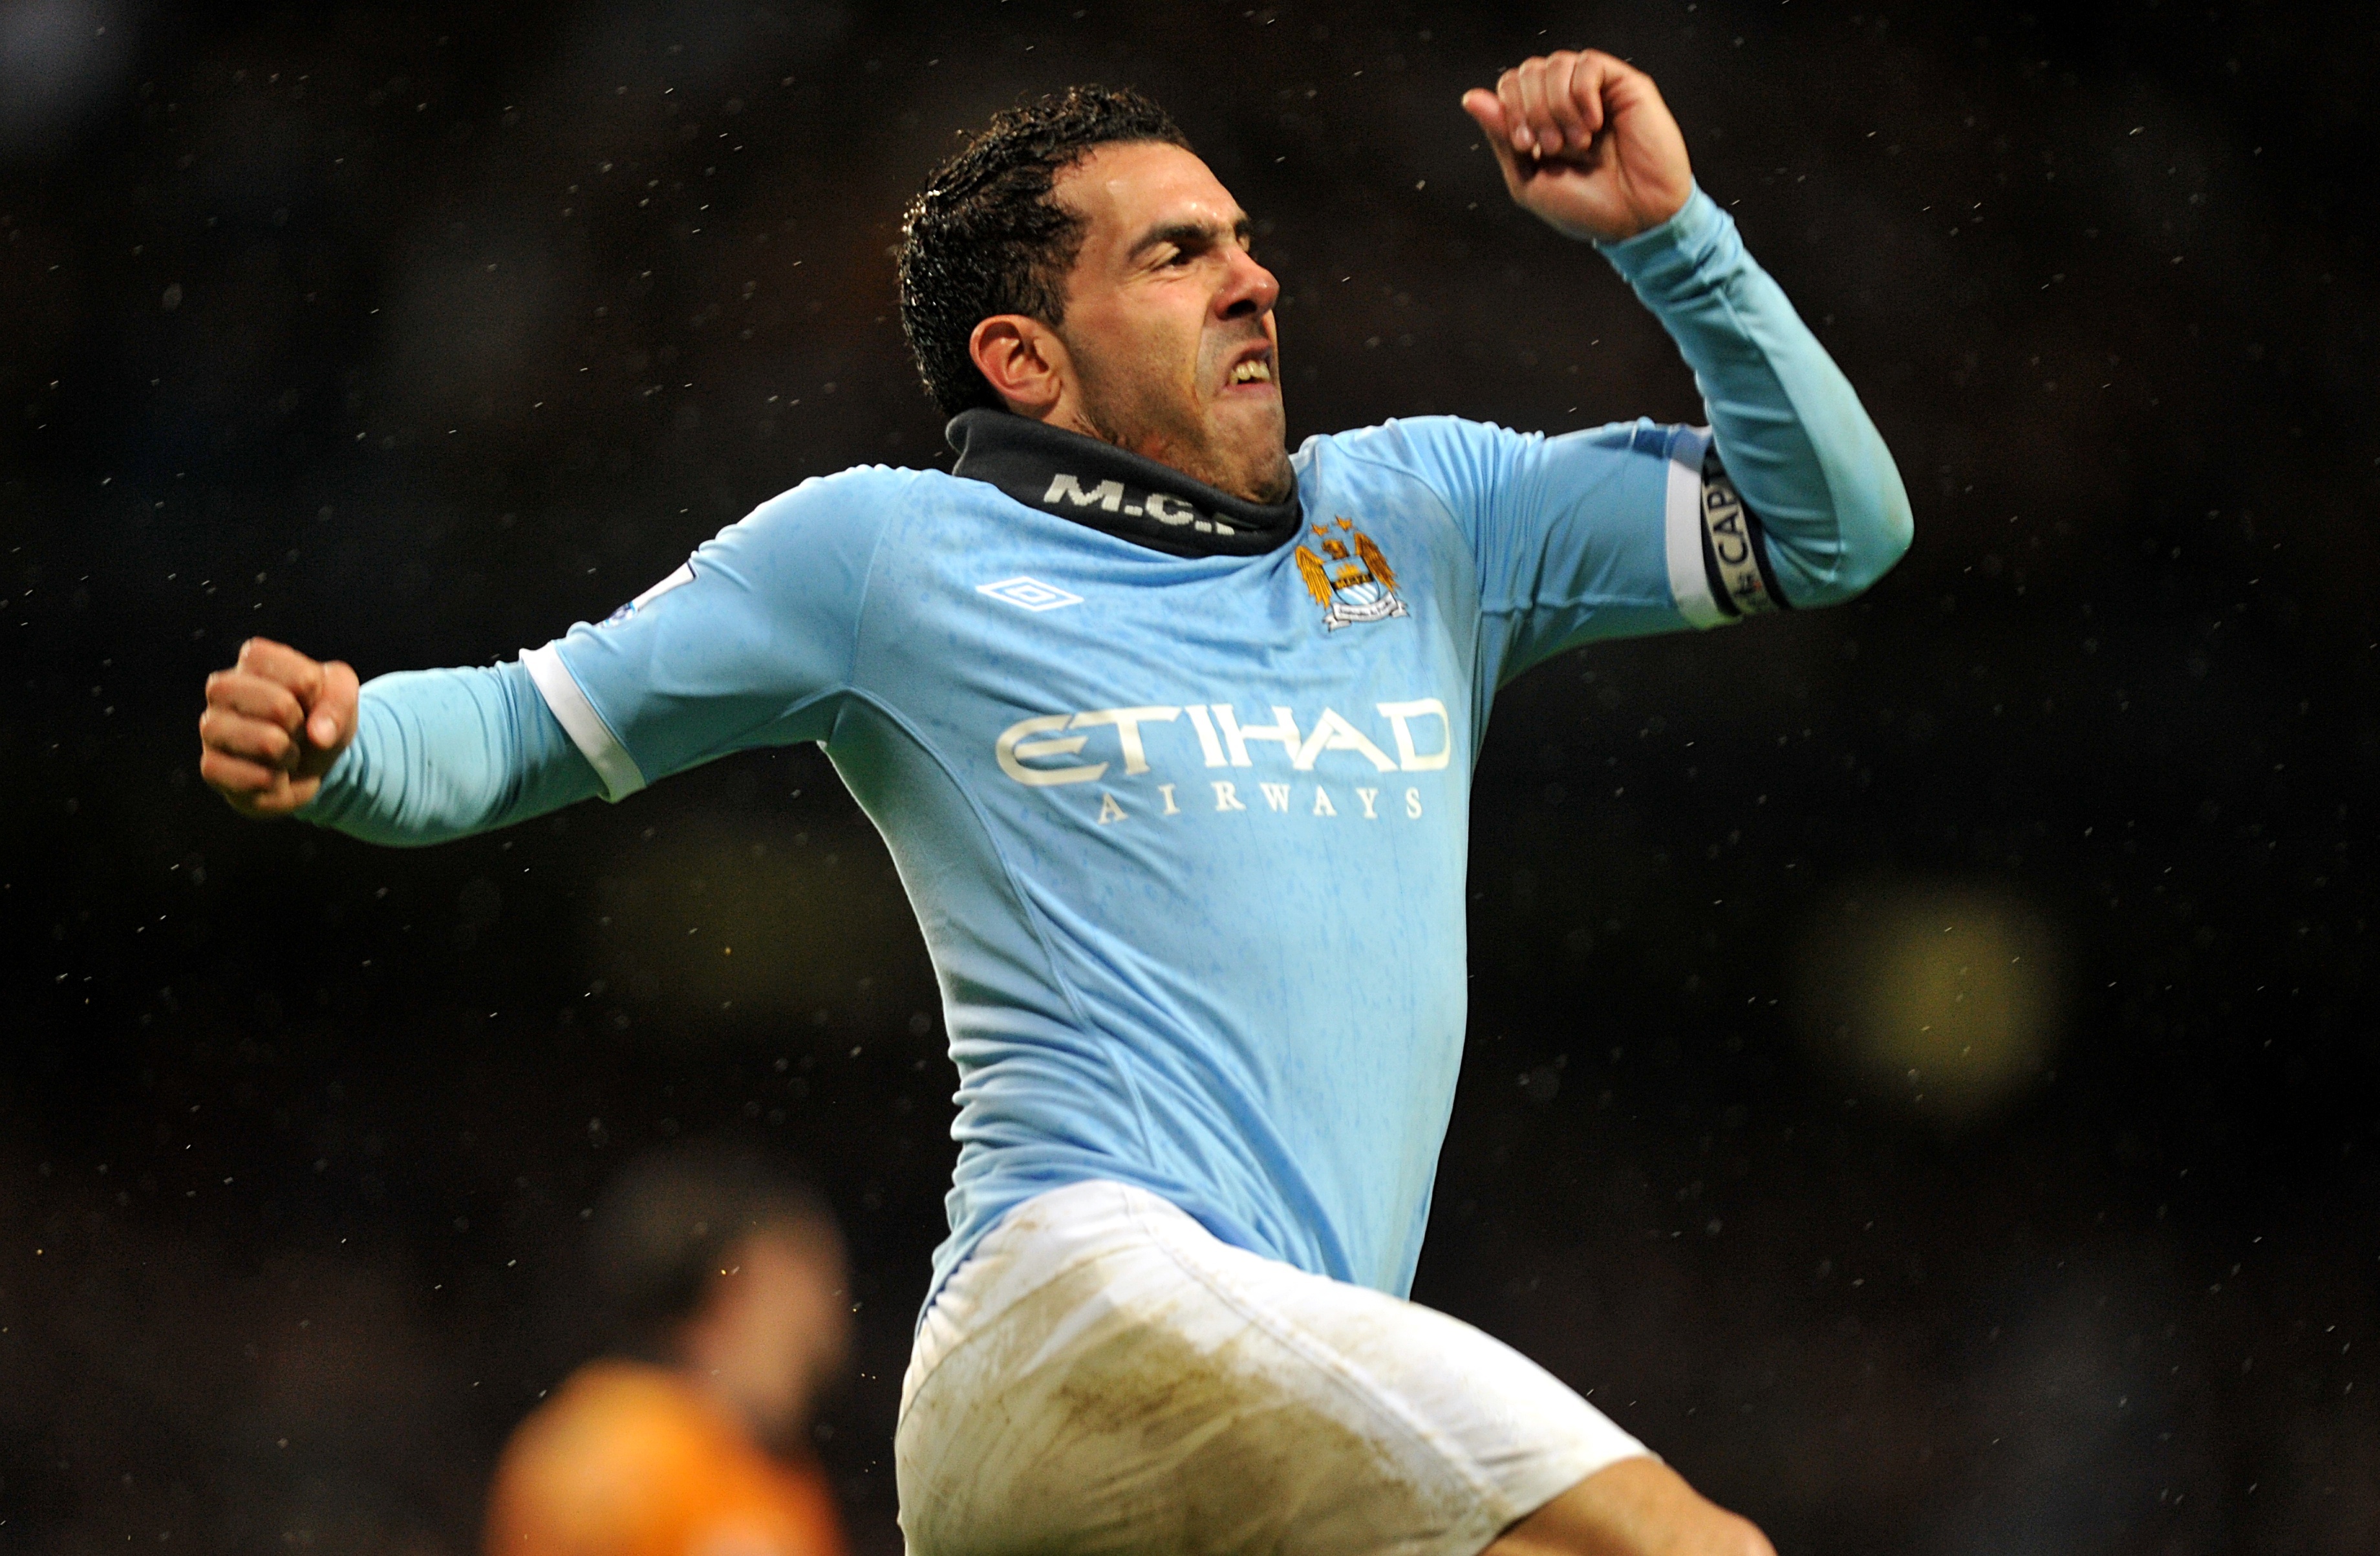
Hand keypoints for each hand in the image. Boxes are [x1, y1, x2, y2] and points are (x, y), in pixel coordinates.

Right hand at [199, 637, 359, 817]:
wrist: (308, 757)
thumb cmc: (318, 714)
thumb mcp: (341, 696)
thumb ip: (338, 701)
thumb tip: (318, 736)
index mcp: (254, 659)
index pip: (302, 678)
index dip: (319, 697)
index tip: (310, 700)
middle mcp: (222, 688)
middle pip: (280, 706)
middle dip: (302, 725)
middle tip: (296, 729)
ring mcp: (211, 727)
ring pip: (266, 742)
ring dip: (290, 754)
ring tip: (284, 751)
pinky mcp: (210, 767)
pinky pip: (257, 779)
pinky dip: (277, 782)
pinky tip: (271, 773)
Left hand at [1462, 50, 1692, 243]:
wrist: (1636, 220)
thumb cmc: (1586, 208)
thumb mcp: (1528, 180)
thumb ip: (1501, 138)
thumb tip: (1471, 98)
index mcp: (1541, 121)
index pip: (1509, 86)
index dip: (1508, 110)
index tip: (1527, 147)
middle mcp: (1565, 101)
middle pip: (1527, 71)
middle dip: (1531, 110)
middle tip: (1553, 147)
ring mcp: (1594, 91)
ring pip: (1555, 64)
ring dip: (1557, 105)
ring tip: (1578, 141)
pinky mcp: (1623, 84)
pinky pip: (1587, 64)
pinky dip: (1582, 95)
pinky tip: (1593, 124)